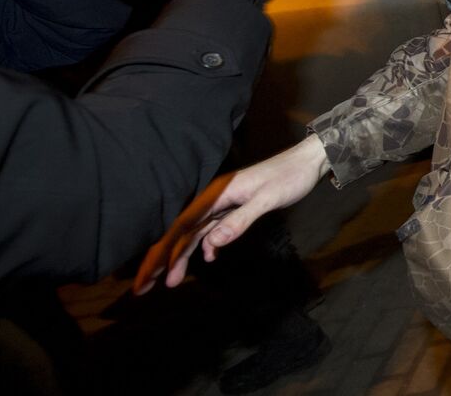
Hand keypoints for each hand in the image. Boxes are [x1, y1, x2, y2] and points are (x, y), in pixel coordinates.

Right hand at [133, 135, 329, 293]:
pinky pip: (211, 229)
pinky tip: (207, 259)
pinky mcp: (234, 207)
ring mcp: (223, 203)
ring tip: (171, 282)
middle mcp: (214, 198)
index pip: (180, 227)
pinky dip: (206, 245)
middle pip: (180, 232)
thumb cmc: (289, 177)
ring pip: (194, 233)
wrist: (307, 162)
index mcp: (216, 193)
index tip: (147, 277)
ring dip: (181, 256)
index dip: (160, 253)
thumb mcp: (267, 200)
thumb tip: (210, 245)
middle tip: (144, 288)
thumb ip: (240, 220)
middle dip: (161, 259)